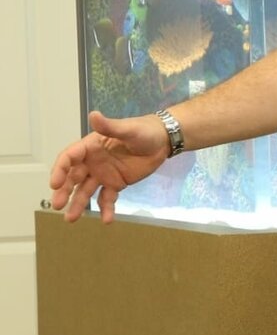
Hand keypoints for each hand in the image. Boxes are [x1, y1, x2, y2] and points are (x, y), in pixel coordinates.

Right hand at [47, 110, 168, 222]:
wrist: (163, 141)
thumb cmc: (144, 131)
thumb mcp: (128, 129)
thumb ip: (110, 127)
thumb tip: (93, 115)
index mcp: (91, 146)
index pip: (69, 158)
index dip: (60, 170)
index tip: (55, 184)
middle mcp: (92, 162)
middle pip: (73, 178)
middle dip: (64, 191)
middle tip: (57, 205)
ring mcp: (103, 174)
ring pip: (86, 191)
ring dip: (78, 204)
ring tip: (71, 219)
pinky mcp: (116, 184)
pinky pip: (107, 198)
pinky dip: (106, 209)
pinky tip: (107, 220)